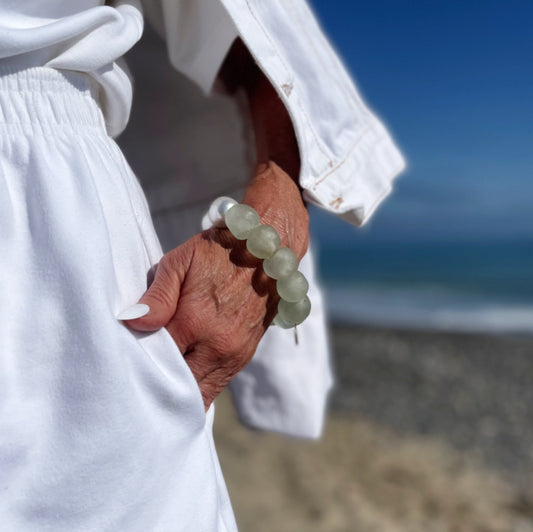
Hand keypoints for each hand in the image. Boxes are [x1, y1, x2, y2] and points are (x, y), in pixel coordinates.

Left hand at [124, 162, 308, 410]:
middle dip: (161, 387)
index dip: (141, 364)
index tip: (129, 361)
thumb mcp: (180, 261)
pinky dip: (201, 385)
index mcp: (194, 322)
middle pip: (180, 387)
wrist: (267, 248)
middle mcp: (217, 345)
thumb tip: (132, 322)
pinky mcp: (247, 354)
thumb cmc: (217, 251)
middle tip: (143, 379)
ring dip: (183, 391)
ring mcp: (236, 354)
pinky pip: (219, 383)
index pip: (157, 363)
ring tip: (163, 384)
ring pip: (202, 392)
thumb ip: (158, 296)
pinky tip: (187, 377)